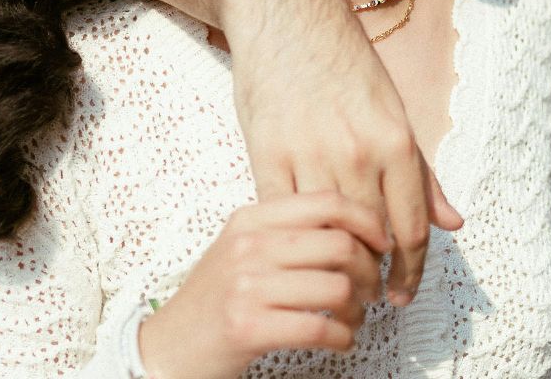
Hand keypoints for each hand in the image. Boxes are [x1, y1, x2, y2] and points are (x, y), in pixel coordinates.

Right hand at [137, 192, 392, 378]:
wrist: (168, 346)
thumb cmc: (216, 300)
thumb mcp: (243, 249)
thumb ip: (288, 231)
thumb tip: (358, 226)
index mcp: (251, 219)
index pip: (327, 202)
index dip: (367, 221)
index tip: (382, 243)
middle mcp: (248, 246)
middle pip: (340, 245)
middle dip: (370, 271)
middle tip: (371, 289)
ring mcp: (246, 286)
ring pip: (337, 287)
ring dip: (357, 310)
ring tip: (351, 318)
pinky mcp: (248, 327)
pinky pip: (320, 327)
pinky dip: (342, 338)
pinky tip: (339, 340)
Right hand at [233, 15, 463, 305]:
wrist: (288, 16)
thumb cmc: (345, 63)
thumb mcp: (394, 112)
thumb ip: (421, 173)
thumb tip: (452, 221)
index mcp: (395, 140)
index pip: (410, 226)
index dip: (410, 269)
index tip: (403, 294)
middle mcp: (357, 151)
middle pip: (372, 236)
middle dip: (377, 273)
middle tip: (375, 297)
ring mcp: (310, 153)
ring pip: (329, 230)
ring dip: (338, 263)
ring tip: (342, 283)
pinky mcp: (267, 153)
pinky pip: (285, 212)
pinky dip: (297, 239)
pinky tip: (303, 252)